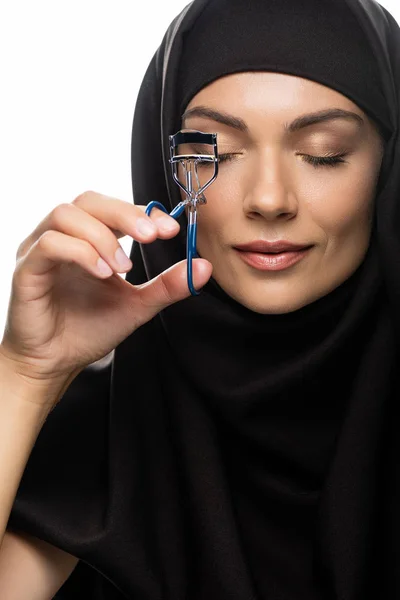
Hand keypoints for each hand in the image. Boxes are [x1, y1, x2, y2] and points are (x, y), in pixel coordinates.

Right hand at [0, 191, 211, 396]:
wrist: (56, 363)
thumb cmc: (88, 329)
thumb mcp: (137, 305)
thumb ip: (167, 285)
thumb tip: (204, 266)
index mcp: (88, 239)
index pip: (114, 207)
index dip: (143, 212)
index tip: (170, 229)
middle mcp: (63, 237)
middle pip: (89, 200)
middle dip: (125, 214)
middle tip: (152, 236)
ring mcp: (41, 250)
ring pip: (66, 214)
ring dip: (102, 236)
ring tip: (123, 267)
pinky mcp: (27, 270)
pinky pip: (49, 244)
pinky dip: (80, 252)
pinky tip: (103, 274)